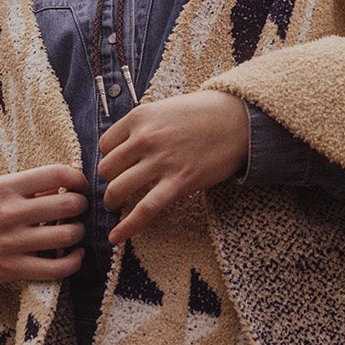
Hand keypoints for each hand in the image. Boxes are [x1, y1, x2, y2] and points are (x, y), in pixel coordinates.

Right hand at [0, 164, 92, 285]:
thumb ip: (30, 186)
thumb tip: (67, 186)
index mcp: (5, 187)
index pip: (57, 174)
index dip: (78, 178)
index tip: (80, 185)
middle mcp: (9, 213)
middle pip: (68, 205)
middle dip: (81, 205)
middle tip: (78, 208)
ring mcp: (11, 243)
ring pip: (67, 236)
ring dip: (78, 232)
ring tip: (74, 230)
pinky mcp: (13, 268)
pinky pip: (57, 268)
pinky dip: (74, 261)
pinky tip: (75, 253)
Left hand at [98, 88, 251, 244]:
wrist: (239, 120)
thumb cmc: (205, 113)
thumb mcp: (166, 108)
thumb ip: (144, 124)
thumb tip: (128, 145)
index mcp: (139, 117)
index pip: (105, 145)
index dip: (111, 156)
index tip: (120, 163)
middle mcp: (145, 139)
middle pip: (106, 169)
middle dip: (110, 179)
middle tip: (118, 184)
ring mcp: (161, 162)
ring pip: (117, 188)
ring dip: (112, 200)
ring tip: (115, 205)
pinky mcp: (178, 183)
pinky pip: (145, 209)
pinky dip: (128, 226)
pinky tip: (116, 237)